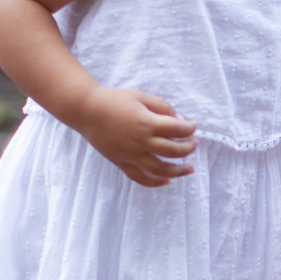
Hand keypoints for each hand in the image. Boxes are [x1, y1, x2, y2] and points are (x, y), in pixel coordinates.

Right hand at [77, 85, 196, 187]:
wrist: (87, 110)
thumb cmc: (114, 100)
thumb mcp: (141, 97)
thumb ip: (163, 107)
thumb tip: (179, 121)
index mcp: (147, 123)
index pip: (177, 129)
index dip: (189, 128)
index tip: (193, 126)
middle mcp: (141, 141)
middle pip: (173, 151)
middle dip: (188, 148)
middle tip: (193, 143)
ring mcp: (131, 155)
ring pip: (160, 169)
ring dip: (178, 171)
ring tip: (190, 168)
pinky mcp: (122, 162)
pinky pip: (140, 178)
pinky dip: (155, 182)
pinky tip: (167, 181)